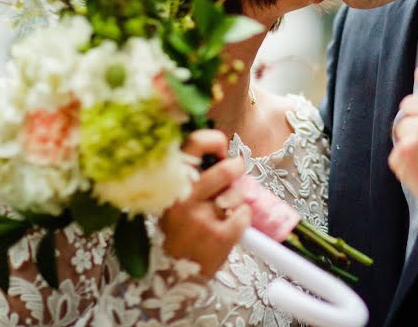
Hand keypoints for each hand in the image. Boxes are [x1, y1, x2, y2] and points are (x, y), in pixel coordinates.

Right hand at [160, 130, 250, 276]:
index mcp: (172, 185)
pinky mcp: (220, 235)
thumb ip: (192, 177)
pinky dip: (242, 218)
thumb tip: (220, 153)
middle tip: (235, 172)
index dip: (215, 140)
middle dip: (237, 168)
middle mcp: (185, 198)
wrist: (175, 276)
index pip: (194, 144)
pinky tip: (228, 226)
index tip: (221, 149)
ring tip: (223, 211)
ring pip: (238, 192)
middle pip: (227, 168)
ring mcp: (203, 217)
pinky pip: (245, 213)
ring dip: (236, 199)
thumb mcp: (173, 201)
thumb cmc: (179, 233)